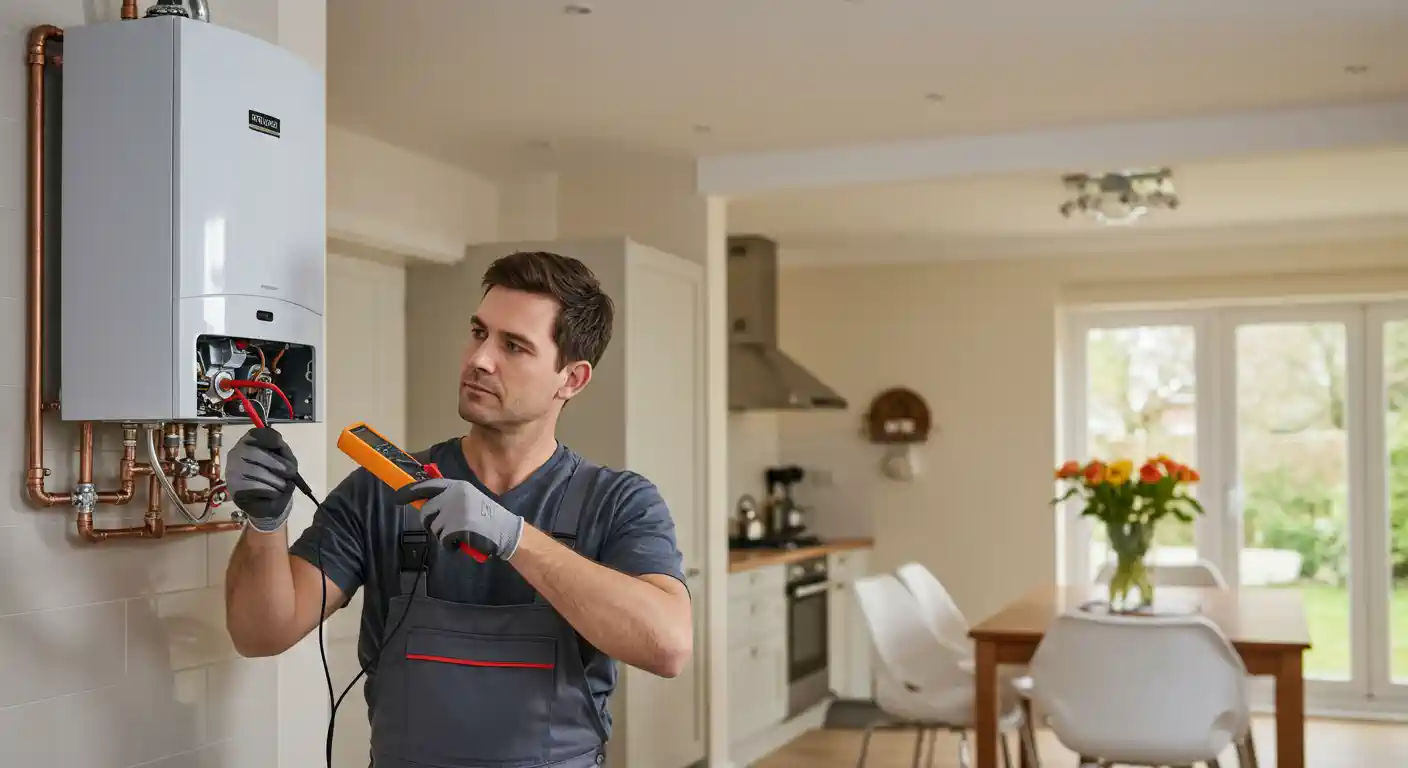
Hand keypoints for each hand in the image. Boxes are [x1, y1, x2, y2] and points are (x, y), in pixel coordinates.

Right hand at [226, 427, 298, 532]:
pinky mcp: (234, 488)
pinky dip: (270, 491)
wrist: (270, 502)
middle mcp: (236, 454)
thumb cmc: (277, 477)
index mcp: (249, 443)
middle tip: (290, 472)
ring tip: (282, 486)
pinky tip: (273, 494)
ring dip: (276, 480)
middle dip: (276, 463)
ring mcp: (232, 471)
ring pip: (256, 471)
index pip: (255, 434)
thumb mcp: (286, 461)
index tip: (281, 445)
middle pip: (254, 453)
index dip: (269, 438)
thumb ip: (284, 452)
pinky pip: (254, 487)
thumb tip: (281, 449)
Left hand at [393, 478, 524, 559]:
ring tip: (459, 534)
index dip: (410, 491)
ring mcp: (455, 511)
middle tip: (443, 528)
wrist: (506, 530)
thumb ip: (450, 497)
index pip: (428, 485)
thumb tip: (426, 503)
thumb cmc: (487, 517)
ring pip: (433, 527)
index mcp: (457, 486)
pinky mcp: (456, 527)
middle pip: (426, 510)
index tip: (397, 498)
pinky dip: (450, 545)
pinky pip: (443, 540)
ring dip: (443, 535)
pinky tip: (462, 542)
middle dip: (430, 522)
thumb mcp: (470, 498)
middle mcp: (454, 495)